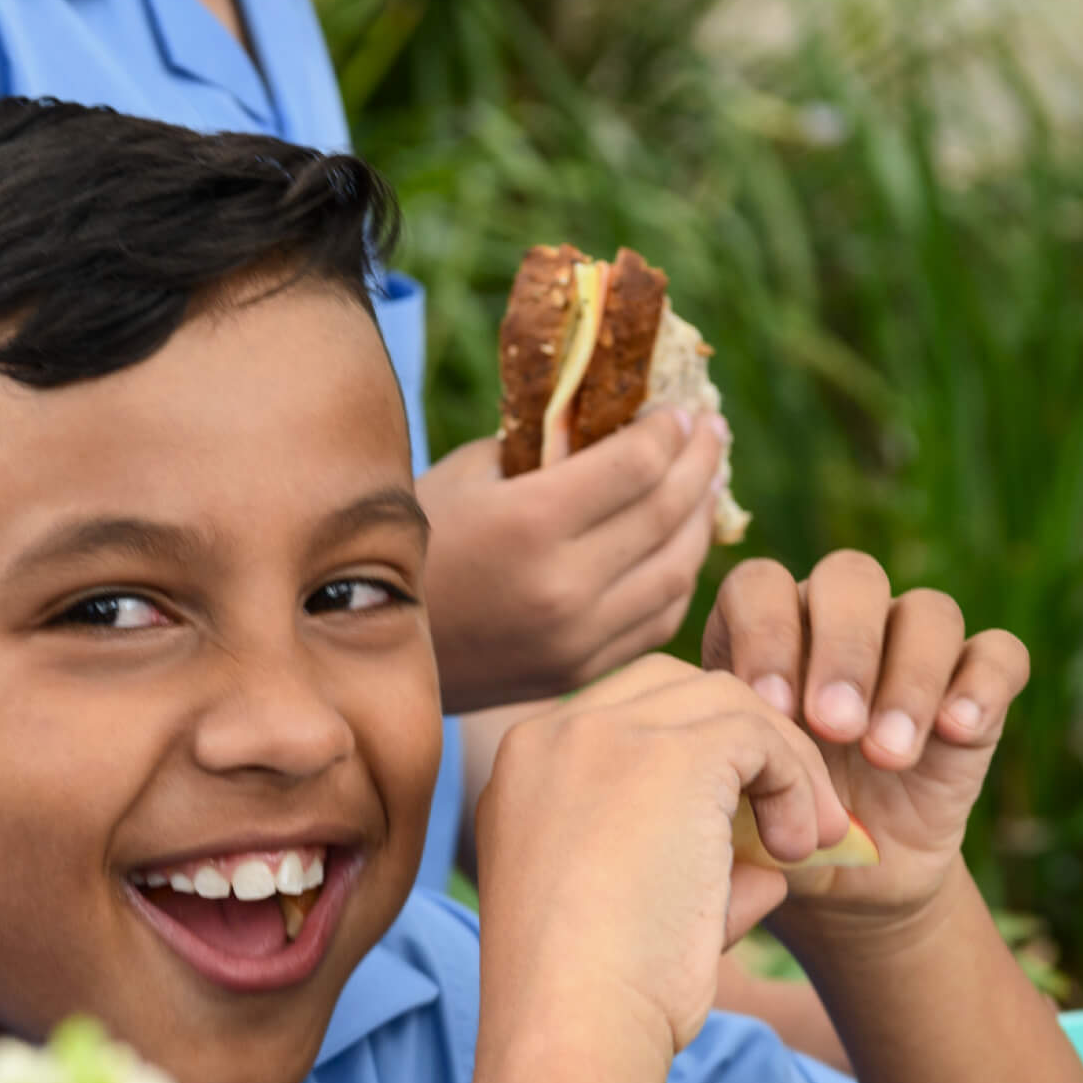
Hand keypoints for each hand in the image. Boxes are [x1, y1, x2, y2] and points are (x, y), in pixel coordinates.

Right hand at [417, 411, 728, 713]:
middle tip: (713, 432)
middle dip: (700, 464)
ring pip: (676, 573)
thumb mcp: (469, 474)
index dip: (671, 431)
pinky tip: (678, 547)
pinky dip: (678, 579)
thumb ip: (543, 445)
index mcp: (530, 524)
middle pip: (666, 514)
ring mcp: (576, 639)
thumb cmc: (417, 544)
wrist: (368, 648)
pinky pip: (657, 622)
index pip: (637, 465)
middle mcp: (563, 587)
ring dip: (700, 521)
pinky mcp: (578, 673)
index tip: (681, 409)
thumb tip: (614, 415)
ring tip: (706, 485)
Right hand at [471, 655, 848, 1071]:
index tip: (735, 829)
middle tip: (787, 826)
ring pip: (725, 703)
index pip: (625, 718)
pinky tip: (797, 850)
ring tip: (804, 844)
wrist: (574, 1028)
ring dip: (780, 765)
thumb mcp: (624, 916)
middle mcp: (552, 736)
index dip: (695, 758)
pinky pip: (761, 736)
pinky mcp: (673, 756)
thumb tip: (768, 869)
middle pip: (674, 690)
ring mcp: (606, 735)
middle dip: (743, 745)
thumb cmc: (590, 1000)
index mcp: (523, 770)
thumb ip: (687, 872)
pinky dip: (796, 784)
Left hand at [702, 552, 1028, 920]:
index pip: (762, 586)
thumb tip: (727, 740)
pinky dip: (981, 686)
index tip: (770, 707)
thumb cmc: (769, 826)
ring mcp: (912, 649)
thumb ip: (725, 755)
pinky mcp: (975, 687)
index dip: (766, 634)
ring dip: (909, 679)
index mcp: (764, 634)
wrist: (841, 882)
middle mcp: (839, 624)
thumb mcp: (733, 796)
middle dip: (843, 649)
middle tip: (832, 726)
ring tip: (886, 755)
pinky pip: (998, 655)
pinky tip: (954, 730)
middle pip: (851, 579)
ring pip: (929, 612)